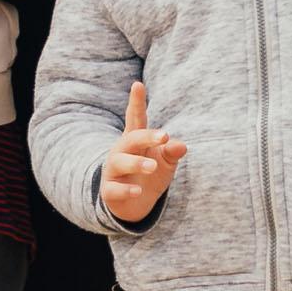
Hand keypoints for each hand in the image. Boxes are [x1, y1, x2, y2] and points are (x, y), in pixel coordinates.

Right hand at [98, 81, 184, 226]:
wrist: (134, 205)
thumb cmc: (150, 176)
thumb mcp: (165, 163)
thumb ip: (171, 152)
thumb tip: (181, 145)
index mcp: (135, 141)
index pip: (136, 118)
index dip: (136, 102)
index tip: (138, 85)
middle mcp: (121, 152)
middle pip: (131, 139)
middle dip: (146, 136)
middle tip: (164, 136)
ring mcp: (113, 171)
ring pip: (120, 162)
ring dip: (136, 163)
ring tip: (152, 166)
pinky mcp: (109, 191)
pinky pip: (114, 189)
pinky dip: (125, 189)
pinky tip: (137, 190)